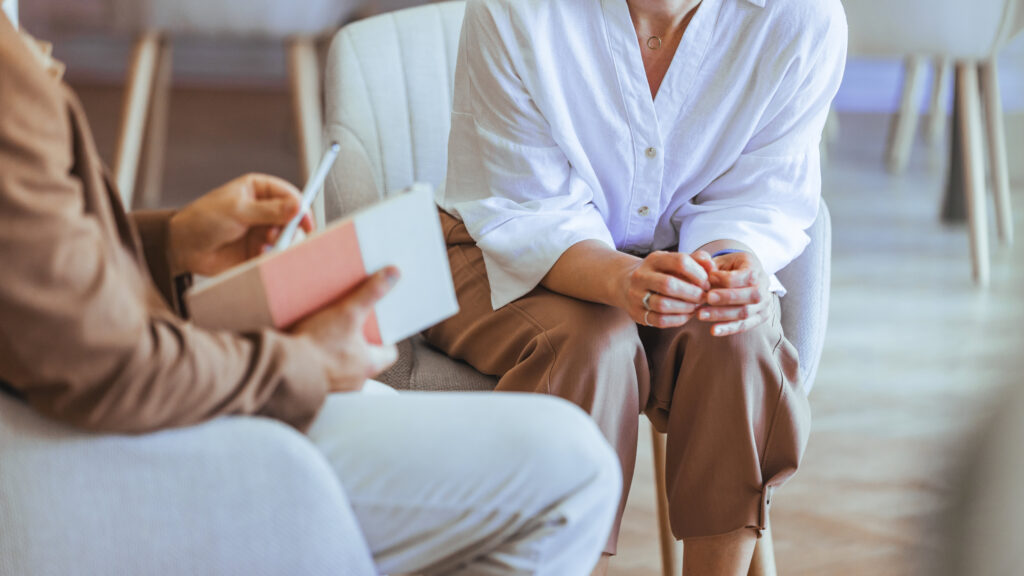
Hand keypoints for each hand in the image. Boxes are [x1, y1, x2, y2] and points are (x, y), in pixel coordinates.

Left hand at [168, 174, 313, 275]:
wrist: (183, 248)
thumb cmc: (204, 220)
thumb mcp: (237, 211)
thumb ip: (269, 210)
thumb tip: (298, 206)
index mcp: (258, 190)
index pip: (289, 195)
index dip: (300, 207)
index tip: (304, 221)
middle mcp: (264, 210)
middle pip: (293, 218)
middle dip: (291, 228)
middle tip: (284, 237)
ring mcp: (262, 230)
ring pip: (286, 237)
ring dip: (281, 243)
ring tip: (267, 247)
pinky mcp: (258, 250)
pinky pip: (275, 254)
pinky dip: (271, 256)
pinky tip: (258, 255)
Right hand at [292, 268, 400, 392]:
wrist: (281, 370)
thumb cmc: (315, 347)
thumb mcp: (347, 313)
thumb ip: (371, 293)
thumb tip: (393, 275)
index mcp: (368, 366)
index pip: (389, 353)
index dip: (386, 337)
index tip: (380, 325)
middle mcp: (355, 381)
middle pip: (365, 357)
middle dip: (359, 340)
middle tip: (351, 323)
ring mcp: (334, 386)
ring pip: (343, 365)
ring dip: (338, 350)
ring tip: (328, 331)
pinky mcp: (314, 386)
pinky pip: (322, 371)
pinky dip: (319, 360)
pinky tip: (308, 346)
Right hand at [620, 251, 710, 327]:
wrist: (627, 283)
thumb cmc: (660, 272)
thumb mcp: (674, 260)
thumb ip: (696, 260)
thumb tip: (712, 267)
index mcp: (653, 259)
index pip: (680, 262)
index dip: (698, 273)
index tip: (707, 282)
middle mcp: (641, 276)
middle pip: (669, 285)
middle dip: (692, 293)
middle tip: (704, 297)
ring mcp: (635, 296)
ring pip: (663, 305)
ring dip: (686, 308)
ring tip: (697, 306)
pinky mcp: (636, 313)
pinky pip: (659, 320)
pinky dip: (678, 319)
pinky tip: (687, 315)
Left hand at [697, 251, 770, 336]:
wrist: (738, 277)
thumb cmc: (725, 268)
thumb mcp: (719, 262)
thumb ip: (711, 266)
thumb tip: (705, 272)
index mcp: (754, 266)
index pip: (747, 275)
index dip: (727, 278)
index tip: (708, 279)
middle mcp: (764, 284)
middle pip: (752, 295)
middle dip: (728, 297)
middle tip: (707, 298)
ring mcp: (765, 303)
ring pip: (746, 312)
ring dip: (723, 314)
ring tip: (701, 314)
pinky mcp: (760, 317)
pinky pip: (744, 326)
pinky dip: (727, 328)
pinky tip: (713, 330)